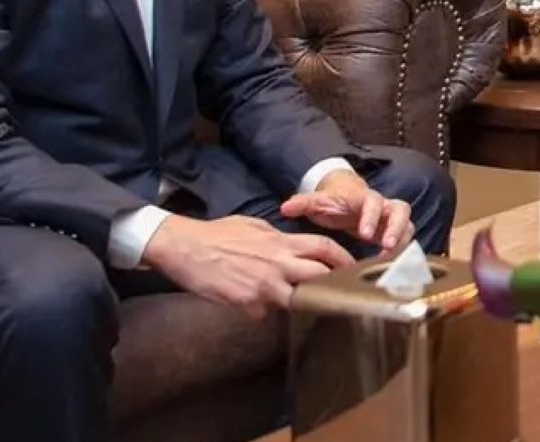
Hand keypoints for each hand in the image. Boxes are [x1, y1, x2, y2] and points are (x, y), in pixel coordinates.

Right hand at [142, 214, 354, 319]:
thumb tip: (291, 246)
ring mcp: (265, 288)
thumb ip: (278, 238)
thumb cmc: (218, 233)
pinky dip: (260, 309)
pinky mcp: (248, 306)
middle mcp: (279, 265)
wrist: (185, 247)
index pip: (324, 248)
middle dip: (330, 285)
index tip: (354, 267)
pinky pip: (264, 313)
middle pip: (319, 277)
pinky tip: (246, 299)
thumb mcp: (256, 226)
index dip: (343, 258)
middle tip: (337, 292)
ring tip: (282, 296)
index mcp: (282, 243)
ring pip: (295, 301)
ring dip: (293, 301)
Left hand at [280, 169, 413, 254]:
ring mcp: (392, 219)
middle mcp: (384, 206)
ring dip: (401, 242)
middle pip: (401, 210)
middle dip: (395, 228)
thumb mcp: (319, 202)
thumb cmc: (334, 203)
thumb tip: (284, 208)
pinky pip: (406, 240)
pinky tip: (392, 267)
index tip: (364, 234)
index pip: (373, 202)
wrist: (348, 198)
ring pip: (408, 225)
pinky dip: (402, 252)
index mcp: (365, 198)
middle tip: (386, 247)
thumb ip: (303, 204)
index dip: (371, 217)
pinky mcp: (395, 232)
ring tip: (391, 261)